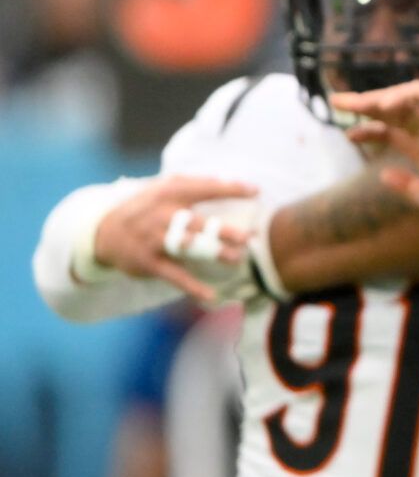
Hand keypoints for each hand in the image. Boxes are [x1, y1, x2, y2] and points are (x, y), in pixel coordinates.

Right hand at [93, 175, 258, 303]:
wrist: (104, 233)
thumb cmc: (146, 208)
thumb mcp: (162, 188)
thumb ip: (193, 183)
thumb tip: (229, 181)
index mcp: (168, 193)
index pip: (203, 188)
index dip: (230, 189)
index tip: (256, 191)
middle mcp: (160, 215)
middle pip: (195, 222)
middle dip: (222, 230)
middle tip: (248, 236)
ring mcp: (154, 239)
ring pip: (186, 247)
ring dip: (212, 253)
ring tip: (236, 259)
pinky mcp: (149, 262)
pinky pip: (173, 275)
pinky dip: (191, 286)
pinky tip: (211, 295)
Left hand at [332, 81, 418, 213]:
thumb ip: (403, 184)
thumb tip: (382, 175)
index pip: (388, 131)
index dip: (367, 130)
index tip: (348, 134)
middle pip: (389, 110)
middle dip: (362, 105)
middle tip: (336, 102)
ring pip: (400, 97)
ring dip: (376, 97)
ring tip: (354, 103)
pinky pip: (418, 92)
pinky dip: (399, 95)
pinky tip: (383, 106)